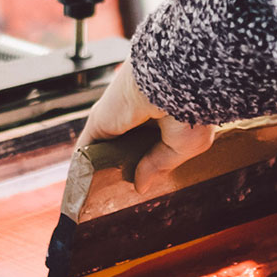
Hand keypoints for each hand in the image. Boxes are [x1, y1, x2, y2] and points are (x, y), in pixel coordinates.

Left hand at [77, 60, 214, 194]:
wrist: (177, 83)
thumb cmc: (193, 107)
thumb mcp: (185, 145)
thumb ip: (159, 164)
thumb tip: (141, 186)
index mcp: (167, 113)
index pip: (151, 141)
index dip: (147, 160)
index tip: (144, 179)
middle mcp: (141, 112)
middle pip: (128, 144)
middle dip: (125, 165)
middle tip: (123, 188)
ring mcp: (119, 115)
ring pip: (107, 146)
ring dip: (103, 166)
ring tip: (99, 193)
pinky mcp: (101, 120)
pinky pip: (89, 146)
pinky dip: (85, 163)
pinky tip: (84, 183)